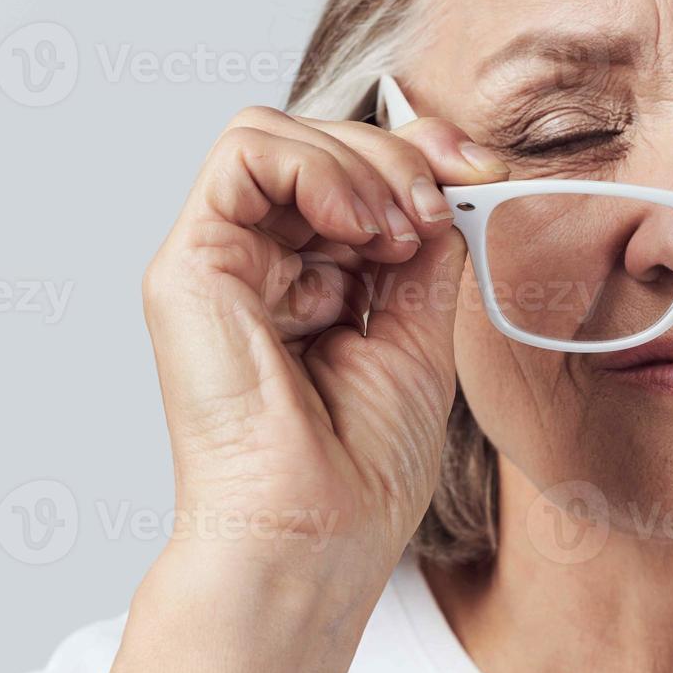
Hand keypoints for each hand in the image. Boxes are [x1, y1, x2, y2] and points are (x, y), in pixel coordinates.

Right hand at [141, 105, 507, 600]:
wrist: (318, 537)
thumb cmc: (361, 465)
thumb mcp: (419, 331)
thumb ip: (422, 251)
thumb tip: (444, 178)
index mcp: (305, 282)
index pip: (349, 174)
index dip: (418, 156)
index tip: (484, 176)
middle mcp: (255, 266)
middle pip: (316, 143)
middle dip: (398, 157)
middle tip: (440, 212)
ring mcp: (217, 263)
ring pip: (278, 135)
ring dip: (363, 164)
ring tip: (400, 233)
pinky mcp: (189, 266)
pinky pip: (246, 154)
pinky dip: (320, 169)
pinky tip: (363, 229)